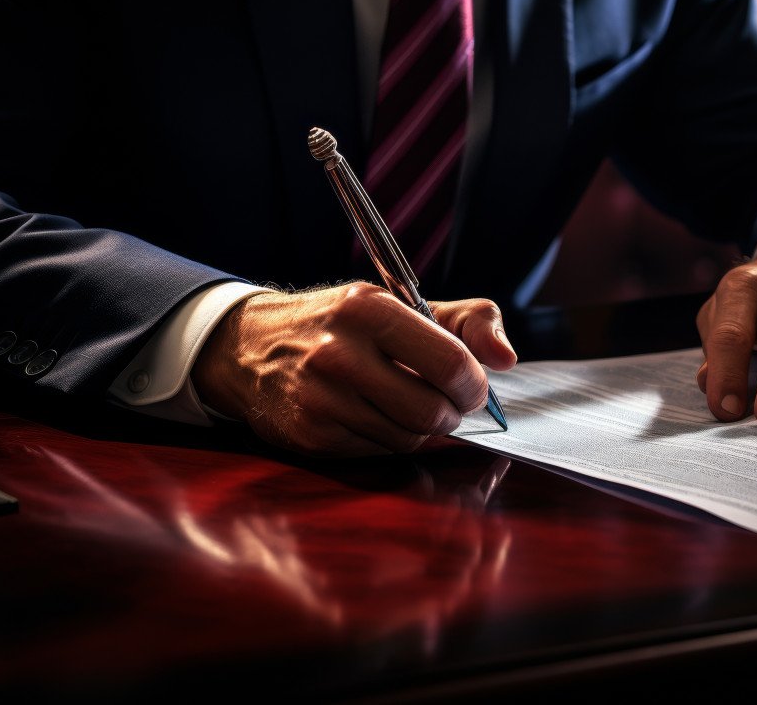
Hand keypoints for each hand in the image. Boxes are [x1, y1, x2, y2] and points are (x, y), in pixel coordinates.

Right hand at [190, 283, 516, 456]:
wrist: (249, 346)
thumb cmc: (342, 324)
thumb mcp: (402, 302)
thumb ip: (469, 320)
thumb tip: (507, 359)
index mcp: (369, 310)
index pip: (449, 363)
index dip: (473, 385)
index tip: (472, 387)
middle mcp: (339, 354)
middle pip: (431, 411)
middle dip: (449, 412)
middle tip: (443, 401)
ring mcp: (320, 398)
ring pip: (408, 439)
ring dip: (419, 429)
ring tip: (403, 403)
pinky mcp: (310, 436)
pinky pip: (377, 453)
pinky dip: (386, 440)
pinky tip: (370, 416)